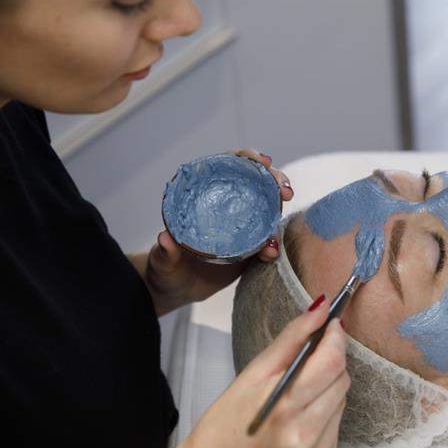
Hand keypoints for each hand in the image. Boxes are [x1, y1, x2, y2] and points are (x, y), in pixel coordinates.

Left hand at [139, 150, 293, 314]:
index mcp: (205, 195)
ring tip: (278, 230)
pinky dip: (273, 245)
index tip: (262, 161)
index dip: (247, 158)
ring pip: (267, 209)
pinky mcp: (250, 247)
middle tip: (285, 192)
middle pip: (256, 183)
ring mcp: (242, 225)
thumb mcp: (162, 260)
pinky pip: (267, 240)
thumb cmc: (165, 268)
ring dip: (279, 214)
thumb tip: (165, 238)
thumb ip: (164, 252)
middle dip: (275, 181)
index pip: (229, 166)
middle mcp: (227, 206)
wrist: (177, 289)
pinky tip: (272, 253)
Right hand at [160, 301, 348, 447]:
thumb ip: (290, 339)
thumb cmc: (222, 427)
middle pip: (342, 380)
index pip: (331, 361)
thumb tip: (321, 309)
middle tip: (309, 359)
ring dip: (327, 389)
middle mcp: (304, 433)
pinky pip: (336, 428)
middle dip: (330, 362)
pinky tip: (299, 418)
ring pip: (341, 402)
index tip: (331, 325)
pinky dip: (324, 415)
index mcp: (284, 405)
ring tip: (297, 394)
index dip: (335, 337)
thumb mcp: (249, 376)